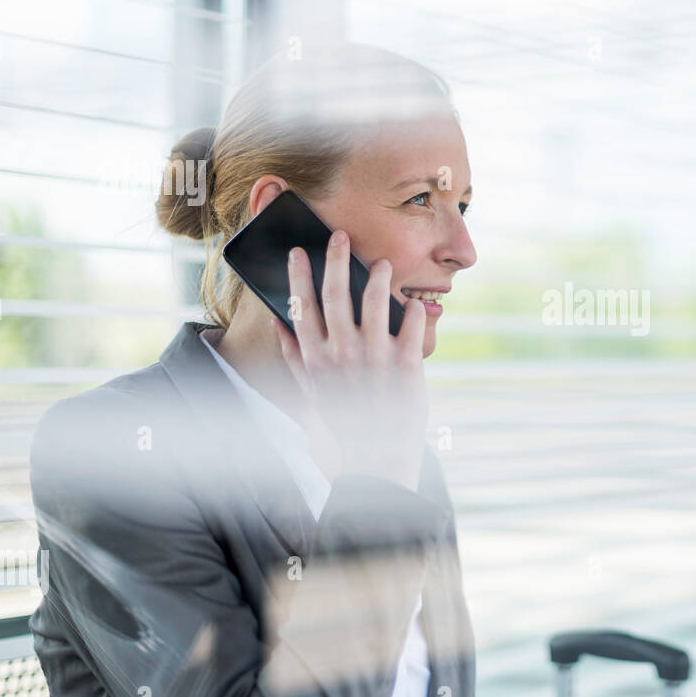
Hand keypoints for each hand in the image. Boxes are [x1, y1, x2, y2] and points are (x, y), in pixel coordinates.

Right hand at [271, 229, 428, 492]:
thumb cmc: (343, 422)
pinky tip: (416, 303)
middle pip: (336, 296)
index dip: (299, 276)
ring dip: (378, 279)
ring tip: (382, 263)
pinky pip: (411, 328)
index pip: (303, 307)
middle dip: (336, 261)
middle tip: (340, 237)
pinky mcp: (407, 368)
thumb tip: (279, 323)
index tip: (298, 252)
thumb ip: (294, 357)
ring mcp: (375, 360)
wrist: (376, 459)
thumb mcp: (310, 393)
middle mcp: (342, 355)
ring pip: (375, 304)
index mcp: (316, 360)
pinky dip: (414, 312)